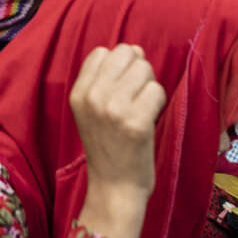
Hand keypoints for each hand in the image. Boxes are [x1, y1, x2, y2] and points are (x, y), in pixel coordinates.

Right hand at [71, 44, 166, 236]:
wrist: (114, 188)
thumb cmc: (108, 146)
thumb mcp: (91, 110)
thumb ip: (105, 78)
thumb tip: (135, 49)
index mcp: (78, 93)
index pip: (103, 52)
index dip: (119, 66)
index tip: (120, 89)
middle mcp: (92, 98)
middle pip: (127, 54)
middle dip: (137, 71)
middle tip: (135, 98)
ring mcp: (113, 110)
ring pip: (145, 69)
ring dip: (150, 87)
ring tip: (142, 109)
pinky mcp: (136, 123)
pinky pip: (157, 90)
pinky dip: (159, 103)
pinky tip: (150, 120)